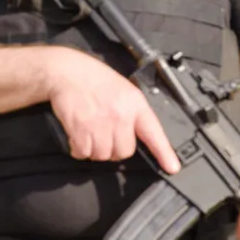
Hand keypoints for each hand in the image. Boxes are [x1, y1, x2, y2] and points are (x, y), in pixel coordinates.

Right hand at [46, 48, 180, 173]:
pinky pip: (83, 153)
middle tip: (105, 135)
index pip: (154, 133)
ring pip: (103, 155)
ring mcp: (101, 123)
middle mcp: (120, 115)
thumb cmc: (94, 79)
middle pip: (124, 152)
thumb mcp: (123, 90)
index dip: (164, 153)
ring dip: (95, 150)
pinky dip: (78, 149)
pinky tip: (78, 136)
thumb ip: (132, 112)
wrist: (66, 71)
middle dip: (114, 149)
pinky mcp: (81, 129)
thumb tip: (135, 135)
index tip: (172, 167)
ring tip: (90, 132)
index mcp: (135, 104)